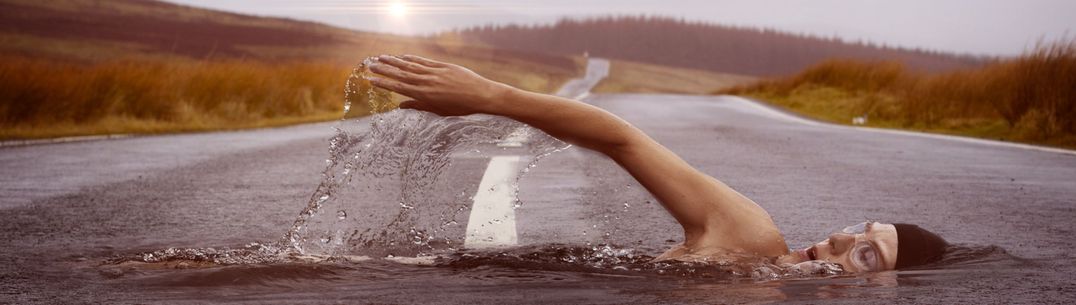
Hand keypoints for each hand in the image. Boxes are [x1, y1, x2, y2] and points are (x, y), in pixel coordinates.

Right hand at [367, 55, 513, 115]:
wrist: (482, 96)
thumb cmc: (461, 108)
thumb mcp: (439, 111)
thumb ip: (419, 106)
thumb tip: (401, 106)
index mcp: (424, 96)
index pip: (399, 88)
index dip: (383, 83)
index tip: (370, 80)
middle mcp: (427, 83)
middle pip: (401, 74)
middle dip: (384, 70)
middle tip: (369, 65)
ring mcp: (434, 73)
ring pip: (410, 66)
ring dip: (394, 61)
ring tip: (381, 57)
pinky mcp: (443, 66)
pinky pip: (424, 61)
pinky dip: (412, 58)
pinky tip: (402, 56)